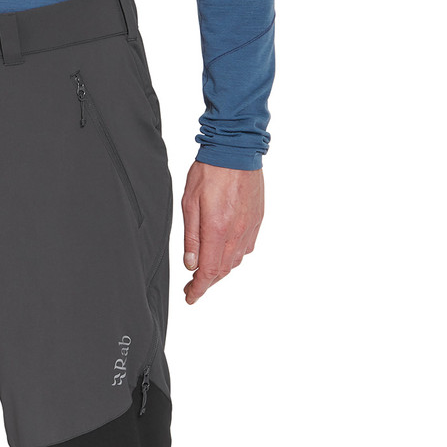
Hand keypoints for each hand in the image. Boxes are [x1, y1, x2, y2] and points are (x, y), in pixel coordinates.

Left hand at [180, 163, 263, 303]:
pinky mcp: (257, 219)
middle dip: (207, 282)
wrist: (236, 148)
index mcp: (217, 230)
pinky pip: (247, 247)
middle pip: (223, 270)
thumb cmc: (210, 171)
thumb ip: (191, 238)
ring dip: (221, 270)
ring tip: (207, 270)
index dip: (198, 289)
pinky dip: (234, 256)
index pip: (208, 272)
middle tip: (193, 286)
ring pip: (236, 261)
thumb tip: (190, 264)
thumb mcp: (189, 204)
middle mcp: (237, 233)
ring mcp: (250, 226)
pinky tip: (225, 252)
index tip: (190, 297)